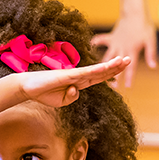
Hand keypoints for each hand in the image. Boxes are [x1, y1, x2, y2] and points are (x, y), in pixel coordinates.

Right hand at [17, 57, 132, 107]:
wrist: (29, 88)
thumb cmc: (45, 93)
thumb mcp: (63, 101)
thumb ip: (72, 97)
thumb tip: (76, 91)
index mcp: (79, 82)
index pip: (99, 77)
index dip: (111, 72)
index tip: (123, 66)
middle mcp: (78, 76)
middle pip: (101, 71)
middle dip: (116, 65)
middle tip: (130, 58)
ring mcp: (73, 74)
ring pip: (96, 70)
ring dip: (110, 66)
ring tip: (123, 60)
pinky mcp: (66, 75)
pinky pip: (84, 73)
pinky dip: (95, 71)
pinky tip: (105, 67)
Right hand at [92, 14, 155, 87]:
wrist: (135, 11)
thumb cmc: (144, 25)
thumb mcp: (150, 40)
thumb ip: (150, 54)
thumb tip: (153, 67)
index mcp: (131, 51)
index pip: (131, 68)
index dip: (129, 78)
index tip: (127, 87)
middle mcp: (121, 49)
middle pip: (116, 65)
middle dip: (114, 76)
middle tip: (112, 87)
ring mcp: (115, 43)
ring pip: (107, 57)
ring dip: (103, 66)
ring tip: (99, 74)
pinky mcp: (112, 36)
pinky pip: (101, 40)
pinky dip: (96, 42)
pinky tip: (90, 46)